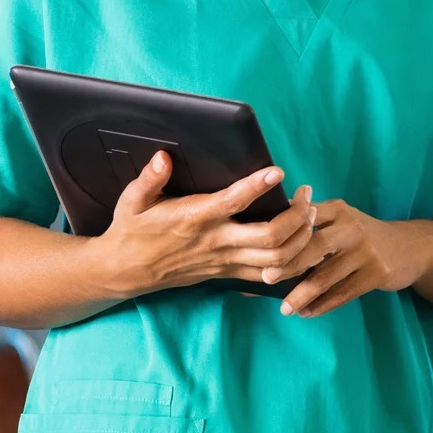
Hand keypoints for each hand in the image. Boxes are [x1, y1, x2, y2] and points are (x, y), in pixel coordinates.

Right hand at [97, 152, 320, 296]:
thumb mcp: (132, 201)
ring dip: (301, 237)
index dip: (257, 186)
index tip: (278, 171)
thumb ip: (149, 178)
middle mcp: (215, 242)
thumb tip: (163, 157)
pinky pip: (268, 276)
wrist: (123, 272)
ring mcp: (224, 261)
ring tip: (309, 213)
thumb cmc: (131, 230)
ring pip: (276, 259)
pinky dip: (291, 261)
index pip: (233, 202)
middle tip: (306, 194)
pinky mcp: (227, 274)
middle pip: (270, 237)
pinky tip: (301, 240)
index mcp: (194, 218)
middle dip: (297, 215)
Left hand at [277, 199, 432, 317]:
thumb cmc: (363, 237)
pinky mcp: (376, 273)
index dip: (283, 230)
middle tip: (266, 278)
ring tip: (285, 308)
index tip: (260, 245)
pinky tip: (308, 313)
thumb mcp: (342, 221)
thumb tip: (265, 241)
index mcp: (339, 211)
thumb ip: (311, 226)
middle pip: (314, 245)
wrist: (412, 248)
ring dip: (302, 293)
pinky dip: (323, 305)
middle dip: (288, 263)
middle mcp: (352, 227)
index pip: (306, 216)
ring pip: (326, 275)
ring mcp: (366, 251)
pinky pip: (343, 293)